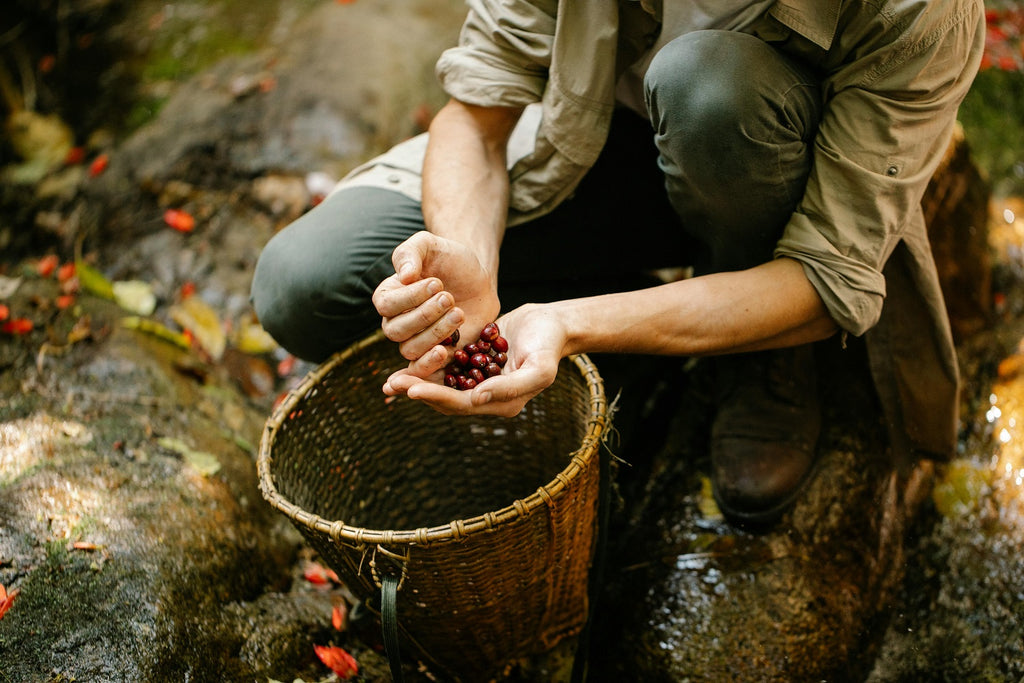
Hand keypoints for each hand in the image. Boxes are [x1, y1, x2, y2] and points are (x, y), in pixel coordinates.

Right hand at [372, 231, 500, 367]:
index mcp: (388, 297)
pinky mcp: (434, 356)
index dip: (411, 297)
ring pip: (410, 349)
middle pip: (396, 331)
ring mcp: (414, 341)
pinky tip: (446, 351)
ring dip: (435, 333)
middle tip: (450, 298)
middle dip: (425, 315)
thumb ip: (411, 253)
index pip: (386, 304)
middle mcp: (395, 322)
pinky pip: (421, 370)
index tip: (437, 282)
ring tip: (459, 313)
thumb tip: (405, 275)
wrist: (477, 279)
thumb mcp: (430, 245)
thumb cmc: (449, 260)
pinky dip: (430, 364)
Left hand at [383, 303, 567, 416]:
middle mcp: (486, 396)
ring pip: (442, 385)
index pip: (462, 404)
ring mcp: (478, 380)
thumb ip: (510, 386)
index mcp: (501, 403)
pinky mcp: (472, 362)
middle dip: (419, 392)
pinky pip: (446, 368)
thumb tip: (477, 397)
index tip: (412, 390)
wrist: (552, 323)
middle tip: (391, 385)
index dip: (436, 397)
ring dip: (417, 382)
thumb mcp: (538, 367)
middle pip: (446, 399)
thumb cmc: (549, 344)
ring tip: (391, 381)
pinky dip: (426, 366)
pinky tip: (406, 360)